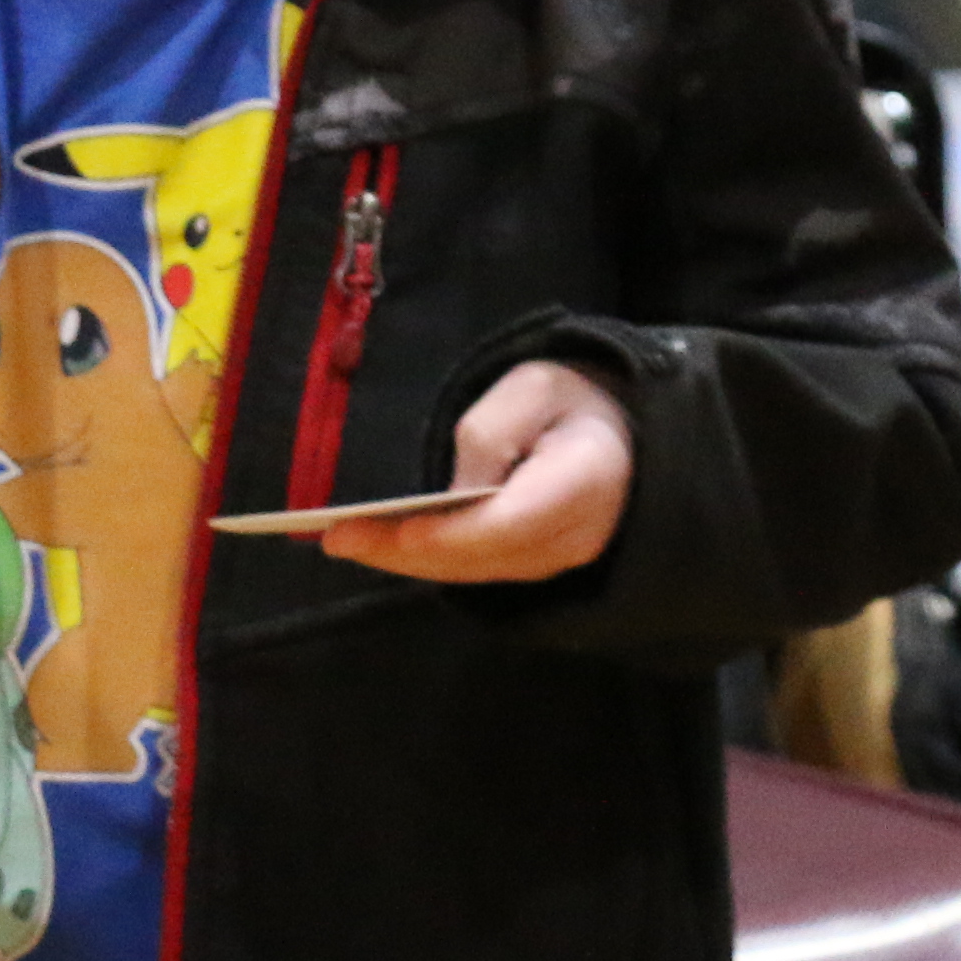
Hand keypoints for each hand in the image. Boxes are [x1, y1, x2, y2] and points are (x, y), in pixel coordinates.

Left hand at [323, 359, 632, 582]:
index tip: (397, 530)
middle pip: (481, 557)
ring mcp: (556, 562)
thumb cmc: (571, 403)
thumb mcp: (533, 388)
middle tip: (338, 537)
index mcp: (583, 480)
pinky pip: (478, 571)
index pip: (511, 522)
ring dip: (406, 561)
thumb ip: (492, 432)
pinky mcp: (535, 568)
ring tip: (345, 540)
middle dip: (406, 552)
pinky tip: (383, 546)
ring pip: (474, 572)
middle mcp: (573, 537)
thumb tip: (454, 494)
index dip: (452, 534)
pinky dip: (429, 560)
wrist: (622, 440)